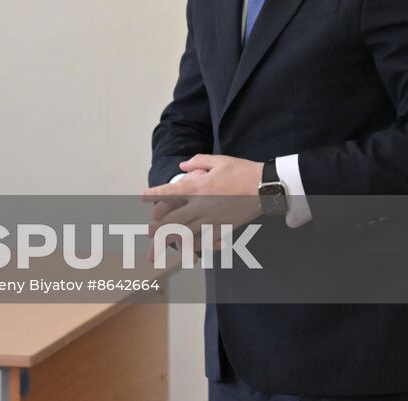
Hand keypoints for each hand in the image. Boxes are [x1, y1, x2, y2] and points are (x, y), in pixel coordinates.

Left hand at [141, 155, 262, 251]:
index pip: (169, 192)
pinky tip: (190, 248)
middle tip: (147, 235)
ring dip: (172, 241)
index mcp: (198, 187)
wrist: (267, 187)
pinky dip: (197, 245)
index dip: (153, 194)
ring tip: (161, 246)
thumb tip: (183, 165)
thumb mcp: (219, 160)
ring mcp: (214, 219)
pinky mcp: (226, 228)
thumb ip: (198, 161)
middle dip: (158, 228)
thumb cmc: (243, 171)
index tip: (140, 197)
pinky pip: (207, 240)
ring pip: (188, 233)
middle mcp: (202, 205)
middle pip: (174, 220)